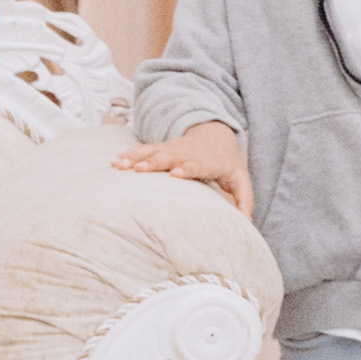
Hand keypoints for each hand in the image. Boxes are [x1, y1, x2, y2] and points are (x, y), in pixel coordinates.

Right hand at [114, 122, 252, 214]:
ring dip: (135, 158)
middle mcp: (186, 154)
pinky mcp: (161, 149)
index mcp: (206, 162)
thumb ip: (244, 201)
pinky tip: (114, 162)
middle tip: (139, 169)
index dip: (187, 168)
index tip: (176, 173)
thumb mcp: (240, 181)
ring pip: (152, 152)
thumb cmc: (227, 164)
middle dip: (154, 162)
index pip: (196, 164)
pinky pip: (142, 151)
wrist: (215, 136)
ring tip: (119, 165)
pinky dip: (128, 155)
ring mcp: (172, 150)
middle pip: (169, 157)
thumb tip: (246, 223)